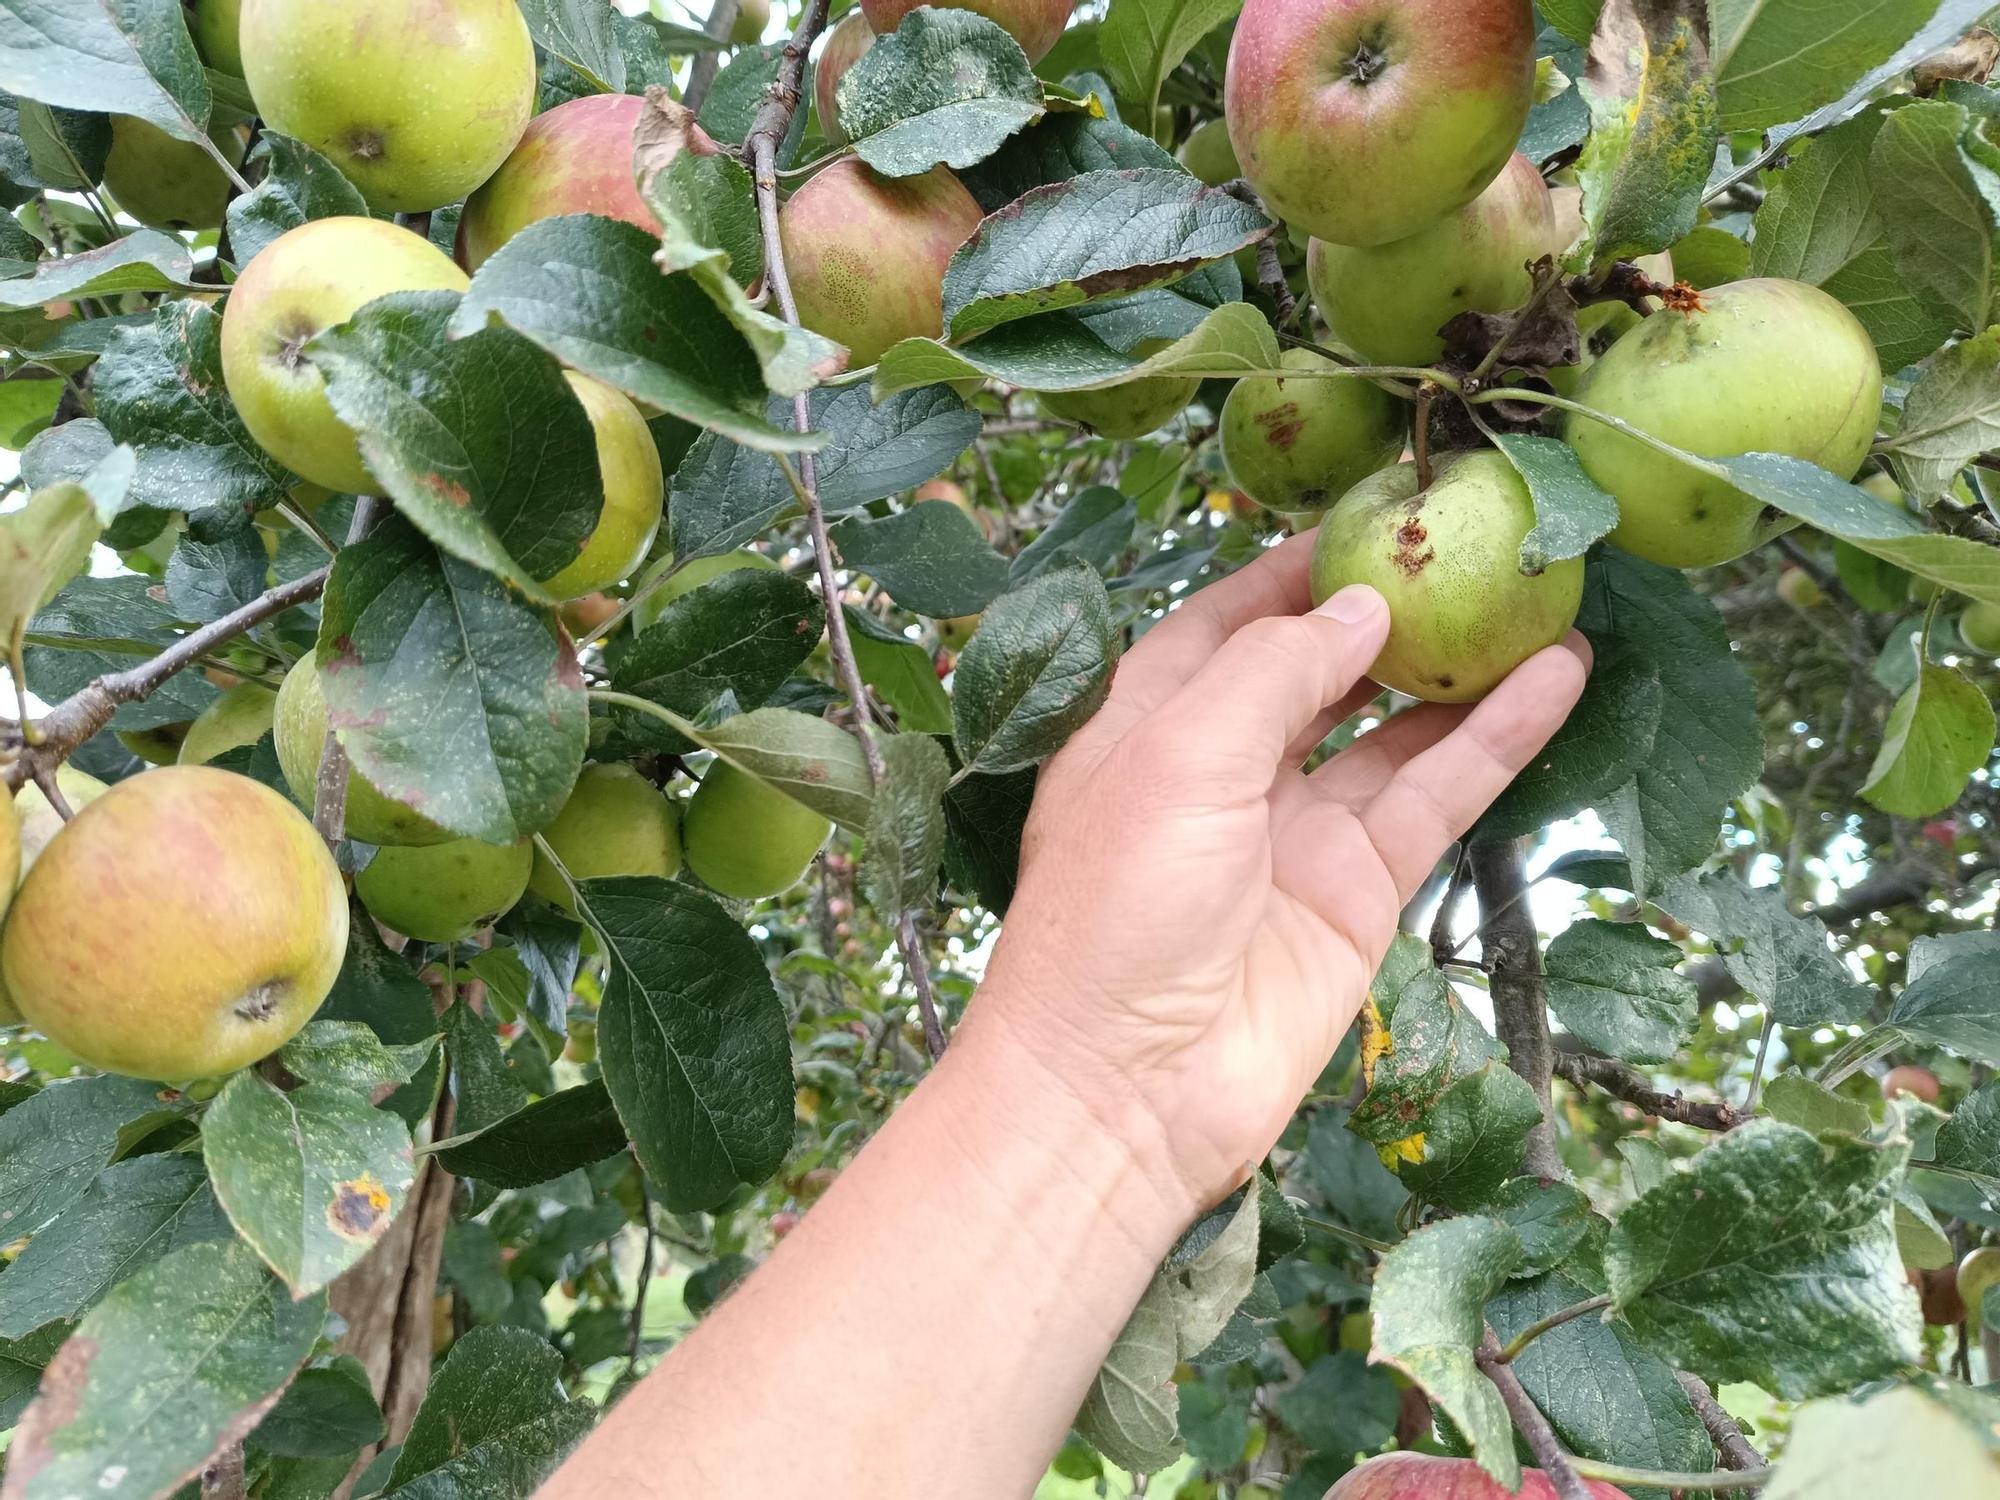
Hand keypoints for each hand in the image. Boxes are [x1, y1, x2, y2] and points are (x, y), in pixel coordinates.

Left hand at [970, 534, 1590, 1213]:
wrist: (1127, 1088)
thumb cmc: (1117, 907)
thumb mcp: (1176, 753)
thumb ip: (1271, 669)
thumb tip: (1359, 606)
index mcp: (1147, 723)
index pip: (1225, 623)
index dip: (1293, 572)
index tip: (1370, 517)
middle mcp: (1222, 769)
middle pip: (1316, 669)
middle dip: (1387, 612)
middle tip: (1473, 547)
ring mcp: (1295, 831)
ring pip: (1393, 730)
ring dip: (1460, 671)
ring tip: (1540, 598)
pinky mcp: (1358, 891)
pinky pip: (1436, 796)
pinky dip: (1496, 742)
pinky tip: (1557, 683)